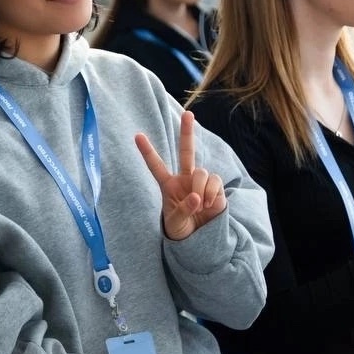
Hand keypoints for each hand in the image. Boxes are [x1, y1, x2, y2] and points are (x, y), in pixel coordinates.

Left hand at [136, 111, 226, 240]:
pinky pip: (215, 182)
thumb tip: (197, 197)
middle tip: (188, 114)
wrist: (199, 239)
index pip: (156, 166)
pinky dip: (212, 193)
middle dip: (187, 132)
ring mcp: (201, 182)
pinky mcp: (216, 188)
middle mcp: (185, 179)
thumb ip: (183, 209)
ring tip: (200, 206)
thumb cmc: (180, 229)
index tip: (137, 135)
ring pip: (202, 172)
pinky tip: (209, 205)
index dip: (147, 151)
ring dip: (201, 188)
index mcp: (168, 185)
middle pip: (186, 152)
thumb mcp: (175, 223)